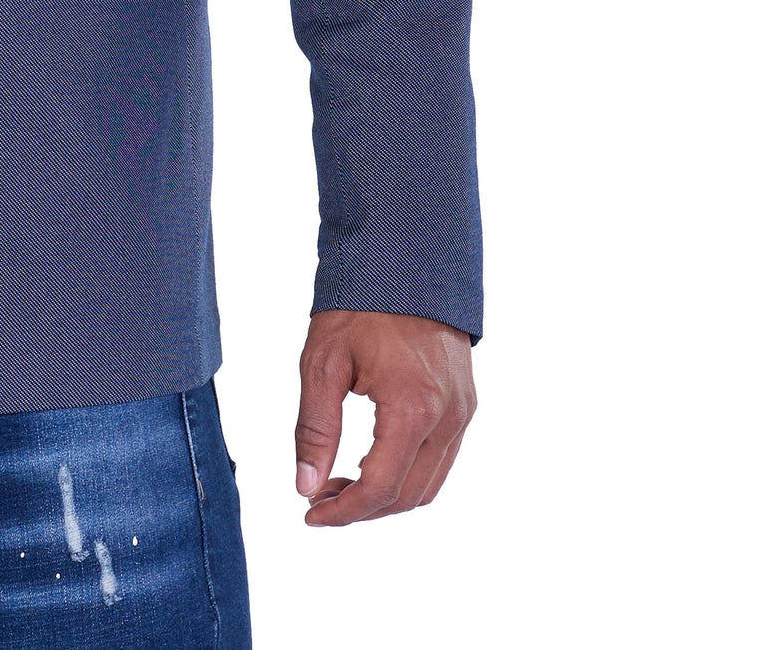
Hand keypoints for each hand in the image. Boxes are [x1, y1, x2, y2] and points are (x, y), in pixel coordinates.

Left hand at [294, 310, 474, 525]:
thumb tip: (306, 485)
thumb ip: (315, 429)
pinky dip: (407, 473)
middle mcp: (449, 417)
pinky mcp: (465, 403)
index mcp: (413, 407)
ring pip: (429, 484)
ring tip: (340, 483)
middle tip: (319, 499)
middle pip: (409, 496)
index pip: (381, 488)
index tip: (311, 514)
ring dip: (386, 495)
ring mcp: (463, 411)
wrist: (405, 257)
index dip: (344, 511)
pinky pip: (441, 459)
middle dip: (362, 508)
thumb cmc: (360, 303)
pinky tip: (371, 461)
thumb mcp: (323, 362)